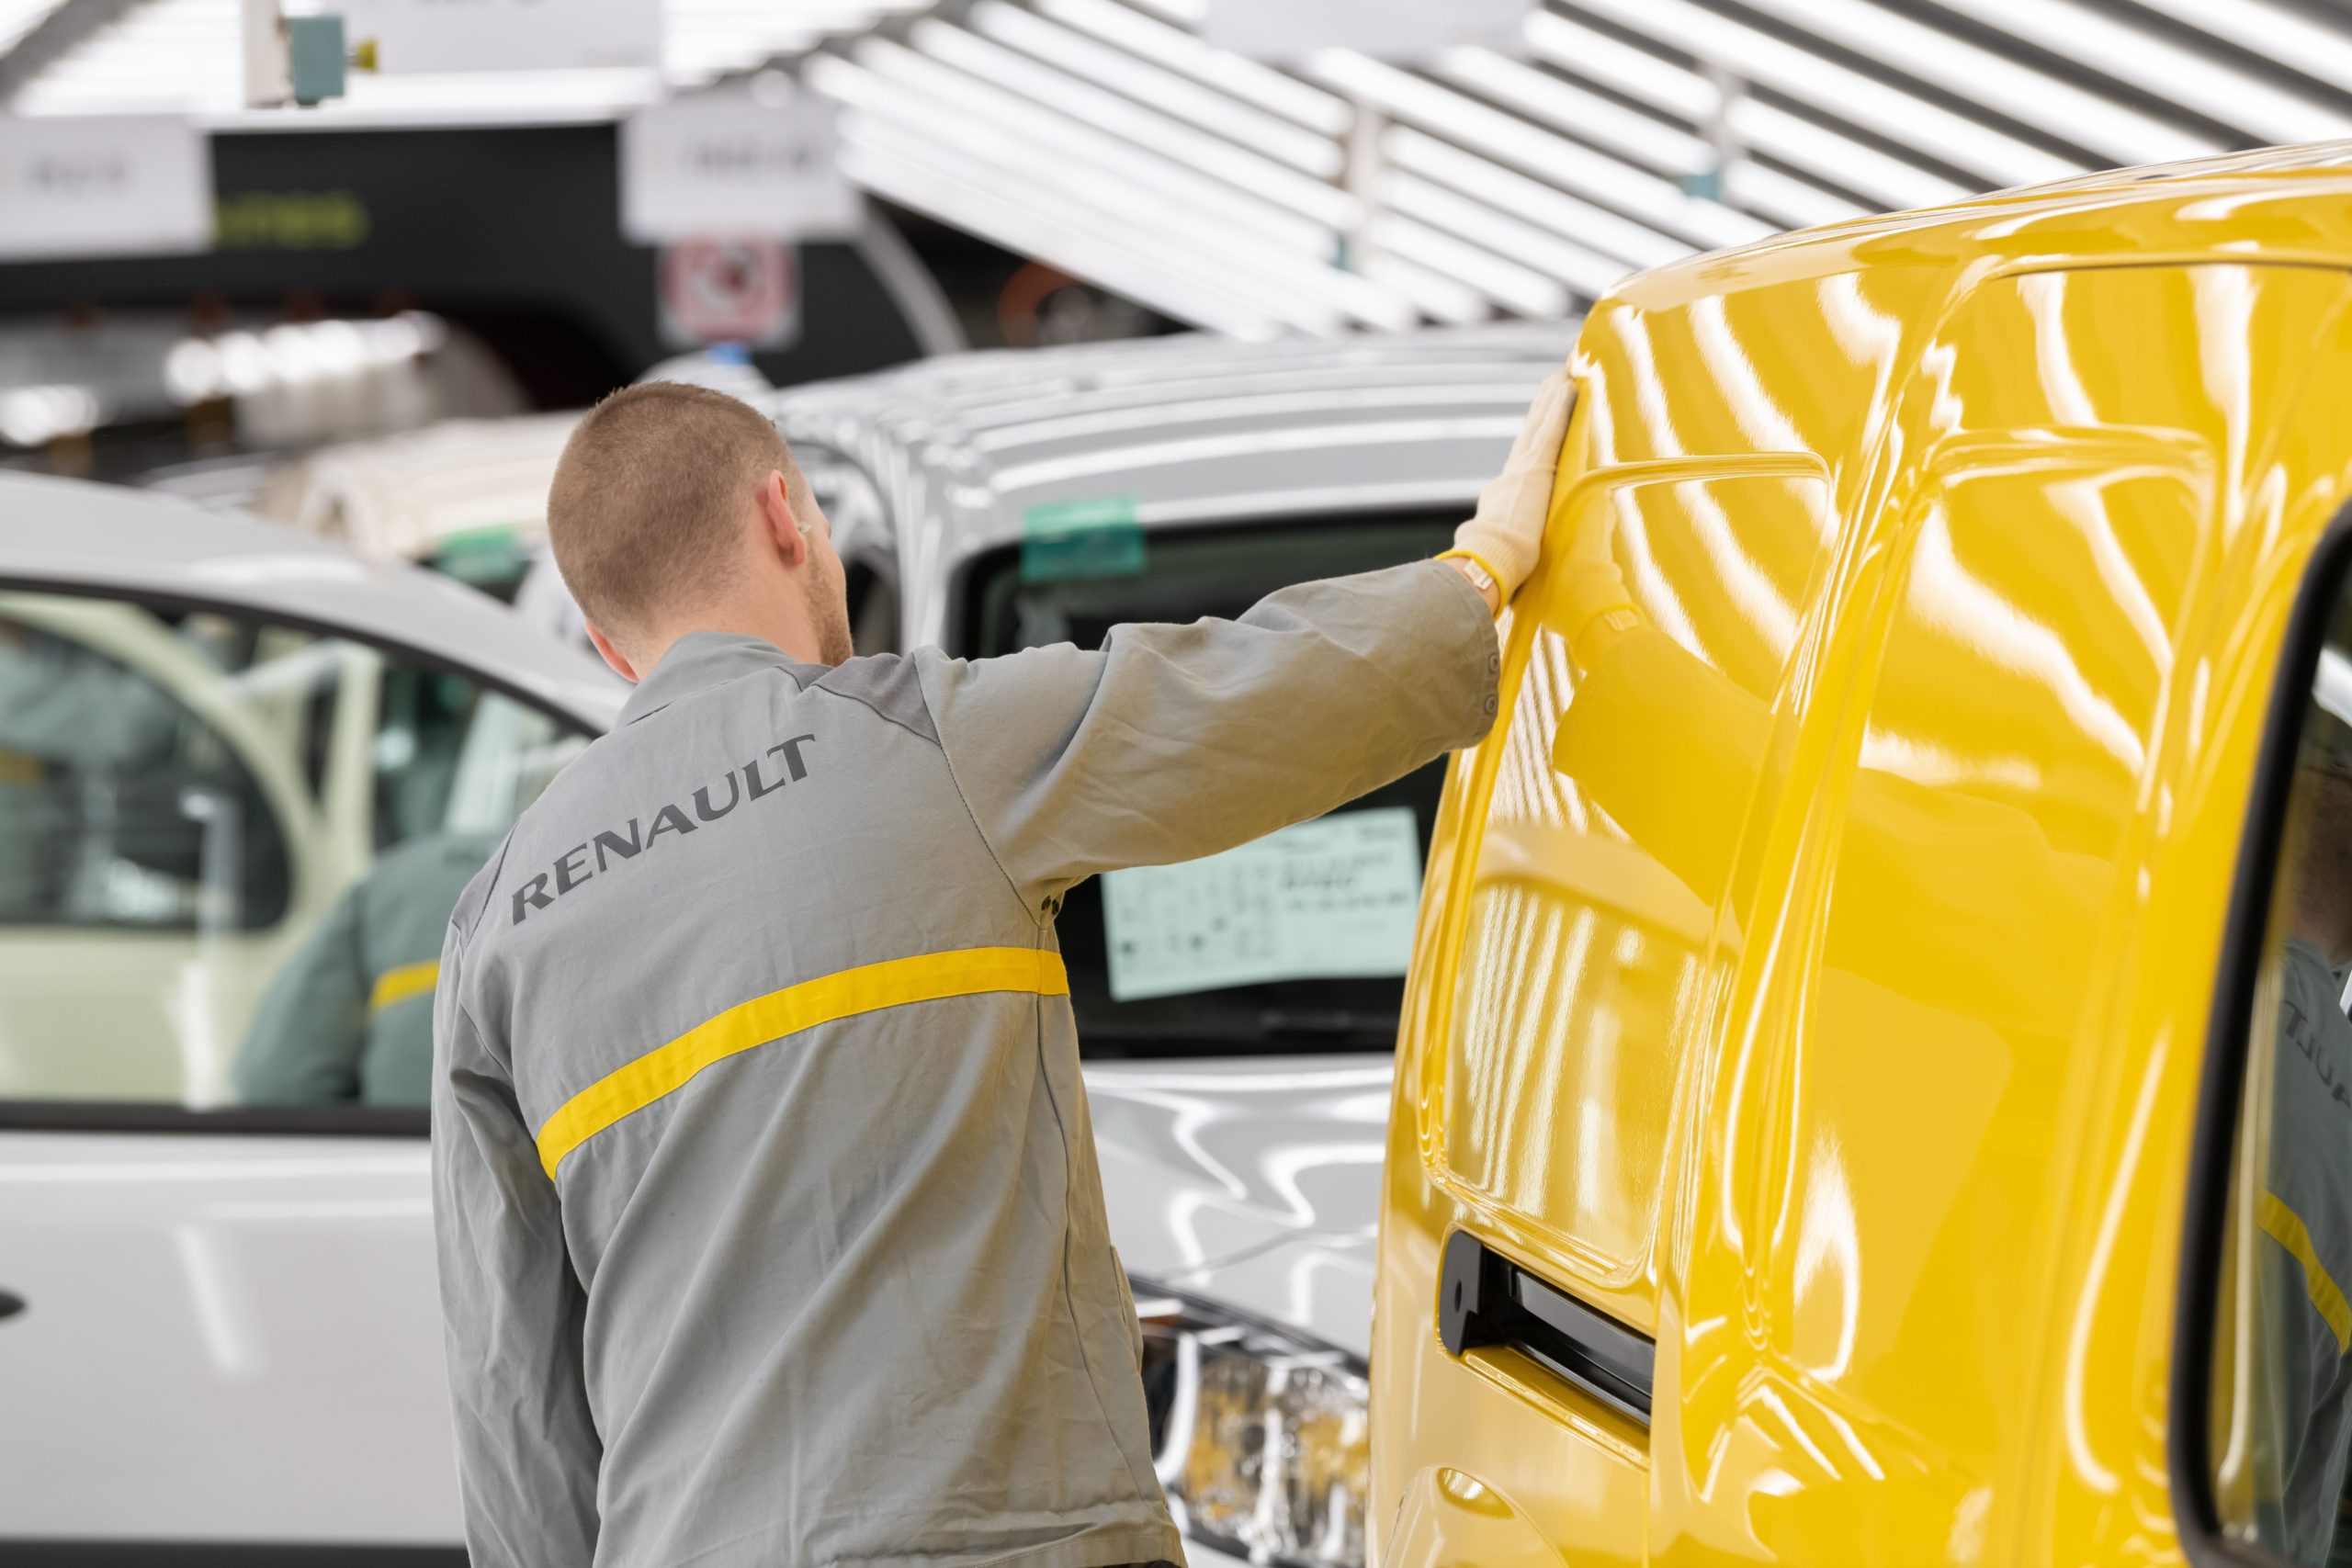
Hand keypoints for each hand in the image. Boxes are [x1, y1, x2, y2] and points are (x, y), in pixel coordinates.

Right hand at [1444, 368, 1572, 607]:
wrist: (1488, 565)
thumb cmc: (1493, 572)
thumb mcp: (1496, 556)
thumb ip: (1492, 549)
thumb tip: (1480, 554)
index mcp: (1504, 500)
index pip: (1522, 466)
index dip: (1531, 445)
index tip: (1538, 430)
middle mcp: (1511, 478)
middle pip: (1531, 436)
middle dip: (1542, 411)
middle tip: (1553, 385)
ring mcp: (1524, 470)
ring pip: (1541, 426)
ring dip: (1552, 400)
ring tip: (1563, 376)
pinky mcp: (1537, 467)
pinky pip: (1553, 428)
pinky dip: (1561, 406)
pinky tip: (1570, 384)